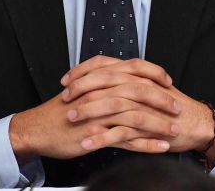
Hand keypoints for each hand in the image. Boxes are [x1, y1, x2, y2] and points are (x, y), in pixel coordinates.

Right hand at [8, 57, 176, 160]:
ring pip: (137, 116)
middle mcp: (101, 92)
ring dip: (159, 124)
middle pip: (140, 91)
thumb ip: (103, 79)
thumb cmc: (60, 110)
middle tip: (177, 107)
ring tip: (174, 130)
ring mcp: (100, 114)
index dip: (154, 73)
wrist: (38, 128)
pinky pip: (127, 139)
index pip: (134, 68)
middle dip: (162, 100)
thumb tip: (124, 77)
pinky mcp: (97, 134)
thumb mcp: (82, 86)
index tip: (168, 81)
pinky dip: (146, 144)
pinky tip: (160, 147)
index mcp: (100, 78)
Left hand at [64, 56, 214, 162]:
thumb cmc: (170, 108)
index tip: (67, 80)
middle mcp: (140, 84)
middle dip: (81, 89)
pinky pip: (120, 131)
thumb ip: (127, 82)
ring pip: (111, 103)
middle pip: (105, 80)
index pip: (105, 64)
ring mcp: (144, 105)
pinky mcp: (147, 126)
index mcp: (137, 74)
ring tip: (71, 118)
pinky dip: (101, 137)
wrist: (196, 124)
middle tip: (65, 98)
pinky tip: (87, 142)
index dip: (83, 71)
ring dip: (88, 111)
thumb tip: (102, 80)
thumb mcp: (147, 88)